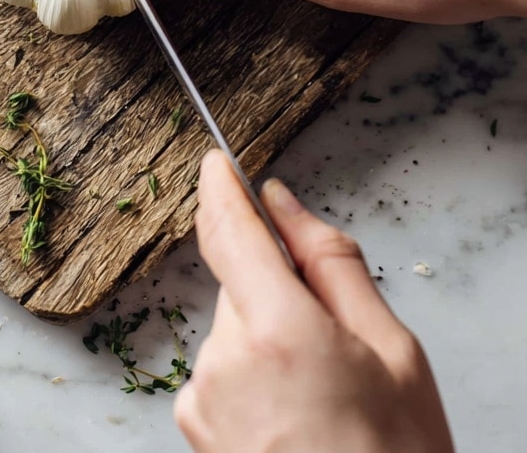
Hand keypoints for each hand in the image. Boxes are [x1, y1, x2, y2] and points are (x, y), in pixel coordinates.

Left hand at [174, 150, 453, 452]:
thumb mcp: (392, 351)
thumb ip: (330, 261)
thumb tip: (283, 204)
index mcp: (276, 329)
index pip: (229, 230)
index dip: (220, 187)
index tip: (214, 160)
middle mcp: (223, 359)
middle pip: (238, 285)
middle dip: (275, 291)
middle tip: (332, 343)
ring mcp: (202, 398)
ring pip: (232, 329)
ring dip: (265, 339)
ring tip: (320, 398)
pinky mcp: (194, 426)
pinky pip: (220, 371)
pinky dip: (250, 376)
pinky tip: (294, 419)